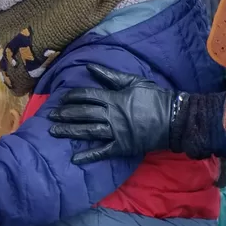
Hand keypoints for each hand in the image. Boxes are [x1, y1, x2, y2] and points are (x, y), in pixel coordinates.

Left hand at [48, 64, 175, 164]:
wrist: (174, 119)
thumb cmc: (155, 98)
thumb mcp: (133, 82)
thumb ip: (110, 76)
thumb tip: (89, 67)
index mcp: (114, 98)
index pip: (87, 96)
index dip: (72, 97)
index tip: (60, 99)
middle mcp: (111, 115)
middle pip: (83, 114)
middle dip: (65, 114)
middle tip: (50, 116)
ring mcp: (116, 132)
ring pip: (88, 131)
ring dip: (69, 131)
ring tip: (54, 132)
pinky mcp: (122, 147)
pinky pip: (102, 152)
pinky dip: (88, 156)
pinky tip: (74, 158)